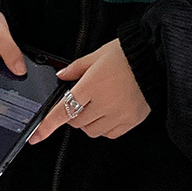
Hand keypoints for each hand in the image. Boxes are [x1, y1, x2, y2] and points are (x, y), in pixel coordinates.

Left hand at [28, 38, 149, 142]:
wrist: (155, 60)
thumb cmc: (127, 55)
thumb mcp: (97, 54)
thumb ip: (76, 68)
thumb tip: (61, 75)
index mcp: (92, 85)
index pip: (63, 111)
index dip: (48, 125)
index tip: (36, 135)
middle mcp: (104, 103)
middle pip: (76, 122)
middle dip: (72, 113)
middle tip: (80, 100)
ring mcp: (118, 114)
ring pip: (91, 130)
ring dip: (87, 121)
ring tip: (97, 105)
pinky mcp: (130, 121)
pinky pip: (109, 133)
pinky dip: (104, 127)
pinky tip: (108, 112)